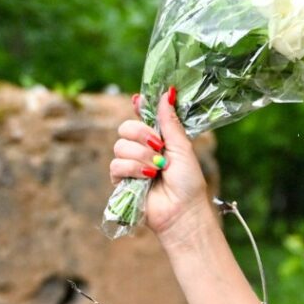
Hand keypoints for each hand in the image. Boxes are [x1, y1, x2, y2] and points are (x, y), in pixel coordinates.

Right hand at [109, 88, 212, 248]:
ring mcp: (131, 165)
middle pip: (125, 128)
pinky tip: (147, 178)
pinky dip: (133, 170)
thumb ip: (170, 122)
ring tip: (157, 169)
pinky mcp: (122, 180)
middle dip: (141, 136)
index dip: (139, 108)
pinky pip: (116, 165)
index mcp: (159, 140)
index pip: (142, 117)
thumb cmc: (188, 183)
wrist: (182, 211)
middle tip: (158, 148)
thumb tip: (166, 93)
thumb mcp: (182, 148)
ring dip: (141, 157)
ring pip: (120, 146)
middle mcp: (142, 150)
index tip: (139, 101)